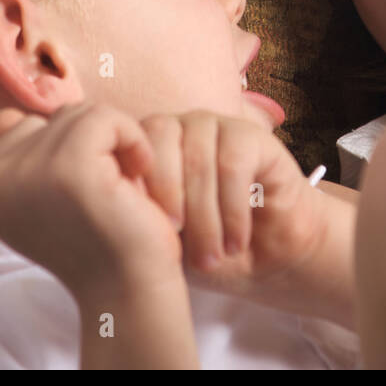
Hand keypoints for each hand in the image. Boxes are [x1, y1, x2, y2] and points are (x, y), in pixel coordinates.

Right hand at [0, 103, 184, 304]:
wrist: (127, 290)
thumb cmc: (98, 242)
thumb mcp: (47, 197)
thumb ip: (23, 154)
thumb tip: (6, 115)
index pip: (25, 123)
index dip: (69, 151)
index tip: (84, 194)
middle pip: (56, 115)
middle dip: (95, 146)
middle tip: (107, 193)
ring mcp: (28, 172)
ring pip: (82, 113)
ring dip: (116, 144)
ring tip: (121, 186)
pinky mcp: (69, 168)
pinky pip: (106, 118)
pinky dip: (133, 139)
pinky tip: (139, 174)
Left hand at [137, 111, 329, 305]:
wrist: (265, 258)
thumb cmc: (207, 249)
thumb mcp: (165, 240)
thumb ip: (141, 215)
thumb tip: (120, 203)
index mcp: (151, 146)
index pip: (131, 144)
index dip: (139, 187)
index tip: (150, 233)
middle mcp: (181, 128)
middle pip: (162, 140)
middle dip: (170, 200)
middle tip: (179, 245)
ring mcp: (216, 127)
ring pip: (199, 159)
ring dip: (205, 217)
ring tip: (212, 256)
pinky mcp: (252, 136)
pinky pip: (233, 165)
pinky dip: (232, 210)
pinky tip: (235, 241)